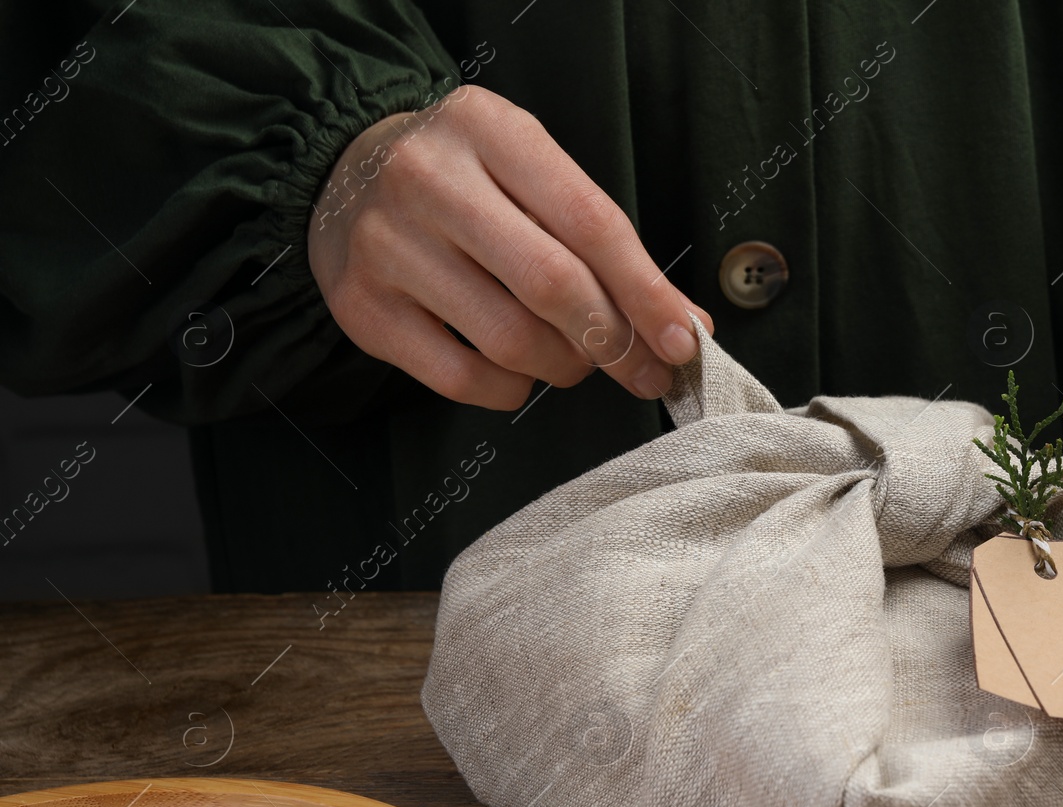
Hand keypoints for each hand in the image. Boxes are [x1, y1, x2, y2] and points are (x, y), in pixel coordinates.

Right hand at [306, 86, 714, 408]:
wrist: (347, 176)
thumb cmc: (469, 182)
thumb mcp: (533, 176)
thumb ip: (606, 243)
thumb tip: (684, 324)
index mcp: (488, 129)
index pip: (590, 222)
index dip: (646, 292)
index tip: (683, 339)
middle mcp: (429, 179)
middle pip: (552, 285)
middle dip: (614, 341)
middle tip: (643, 370)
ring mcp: (387, 245)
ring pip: (511, 341)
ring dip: (564, 367)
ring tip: (571, 358)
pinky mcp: (363, 308)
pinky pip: (462, 379)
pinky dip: (511, 390)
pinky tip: (519, 373)